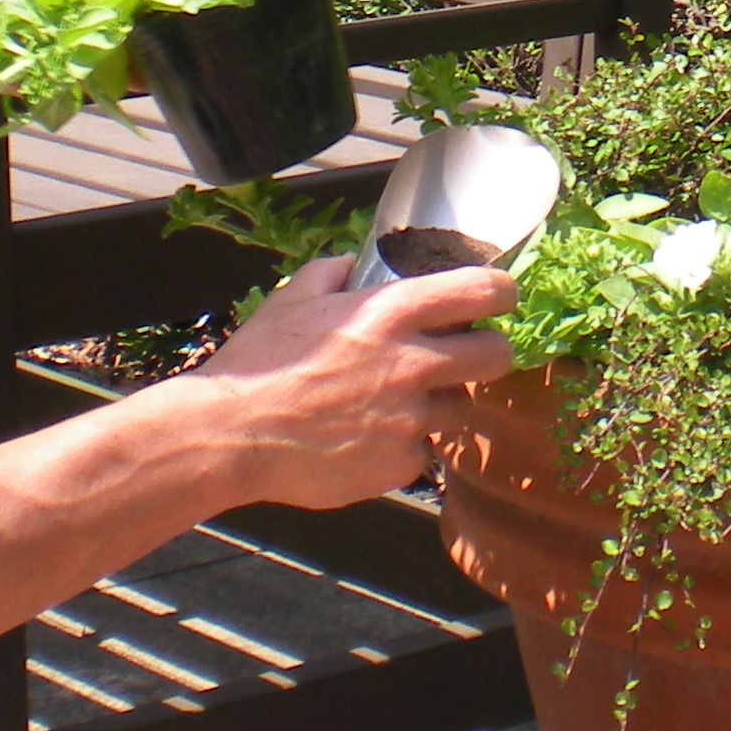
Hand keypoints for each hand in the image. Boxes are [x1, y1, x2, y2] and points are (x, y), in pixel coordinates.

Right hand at [0, 255, 516, 658]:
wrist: (229, 435)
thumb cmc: (258, 363)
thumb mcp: (292, 299)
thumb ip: (333, 274)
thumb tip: (353, 264)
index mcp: (390, 313)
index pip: (481, 291)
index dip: (501, 294)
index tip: (500, 299)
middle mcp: (411, 364)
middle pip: (496, 356)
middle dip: (489, 355)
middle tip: (469, 358)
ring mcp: (409, 419)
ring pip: (462, 412)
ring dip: (443, 407)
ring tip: (404, 406)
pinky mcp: (398, 465)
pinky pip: (422, 455)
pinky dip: (406, 449)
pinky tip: (372, 441)